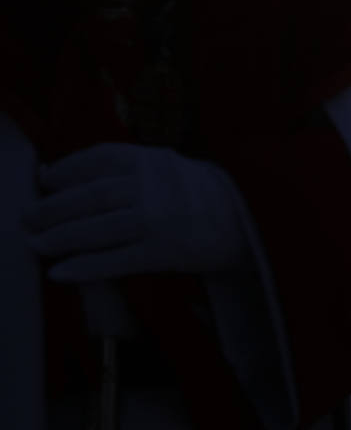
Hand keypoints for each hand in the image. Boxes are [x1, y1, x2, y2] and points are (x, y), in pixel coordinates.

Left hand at [23, 143, 250, 282]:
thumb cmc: (195, 191)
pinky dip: (85, 266)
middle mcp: (152, 185)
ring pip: (98, 228)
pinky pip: (116, 260)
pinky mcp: (162, 251)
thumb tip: (63, 173)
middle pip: (92, 195)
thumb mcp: (165, 164)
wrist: (242, 220)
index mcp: (152, 158)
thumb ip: (124, 166)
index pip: (100, 158)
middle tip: (28, 217)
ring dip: (61, 236)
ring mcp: (157, 219)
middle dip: (54, 207)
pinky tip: (60, 272)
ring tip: (35, 244)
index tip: (44, 179)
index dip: (67, 169)